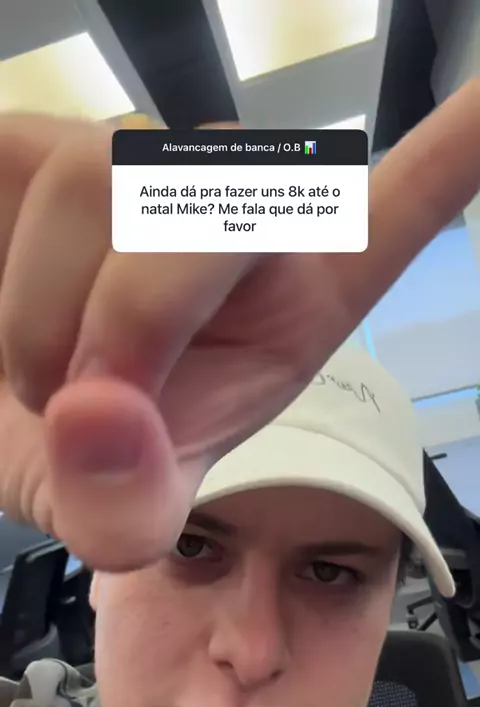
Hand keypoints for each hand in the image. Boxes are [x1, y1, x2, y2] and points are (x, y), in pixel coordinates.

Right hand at [0, 78, 478, 570]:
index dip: (448, 157)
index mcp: (289, 300)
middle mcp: (222, 214)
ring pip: (100, 180)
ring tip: (40, 372)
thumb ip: (129, 507)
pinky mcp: (35, 144)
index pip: (385, 215)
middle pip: (216, 202)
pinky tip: (7, 302)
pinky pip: (19, 161)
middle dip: (138, 320)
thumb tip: (100, 416)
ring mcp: (129, 167)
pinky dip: (2, 280)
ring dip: (44, 312)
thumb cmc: (82, 458)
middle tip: (87, 406)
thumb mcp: (116, 516)